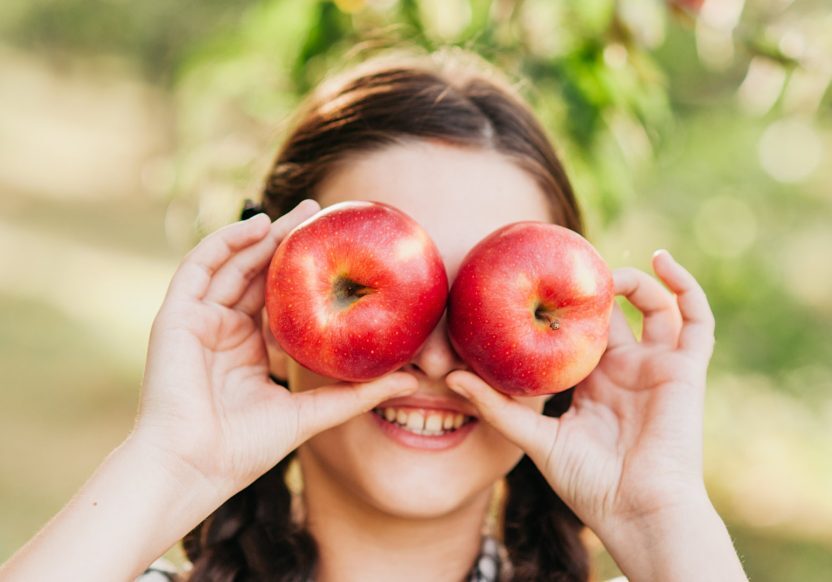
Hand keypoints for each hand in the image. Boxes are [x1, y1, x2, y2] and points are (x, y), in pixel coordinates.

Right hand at [133, 200, 417, 499]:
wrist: (194, 467)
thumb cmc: (244, 449)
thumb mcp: (311, 413)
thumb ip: (356, 394)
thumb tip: (412, 381)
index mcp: (250, 349)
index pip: (278, 298)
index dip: (304, 273)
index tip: (338, 249)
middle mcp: (224, 329)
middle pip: (257, 273)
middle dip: (287, 241)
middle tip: (321, 214)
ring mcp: (199, 320)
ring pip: (232, 263)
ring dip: (262, 234)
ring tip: (299, 214)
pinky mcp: (176, 315)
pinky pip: (199, 266)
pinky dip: (226, 241)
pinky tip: (259, 225)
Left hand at [446, 250, 714, 533]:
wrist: (636, 512)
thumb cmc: (588, 484)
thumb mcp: (535, 439)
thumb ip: (498, 406)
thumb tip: (452, 377)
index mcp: (594, 382)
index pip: (580, 331)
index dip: (565, 305)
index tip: (537, 275)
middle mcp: (626, 369)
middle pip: (616, 312)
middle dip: (596, 286)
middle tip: (569, 264)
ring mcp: (658, 367)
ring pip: (657, 307)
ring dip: (636, 280)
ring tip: (604, 271)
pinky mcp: (685, 369)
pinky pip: (696, 320)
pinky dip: (686, 287)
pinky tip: (661, 260)